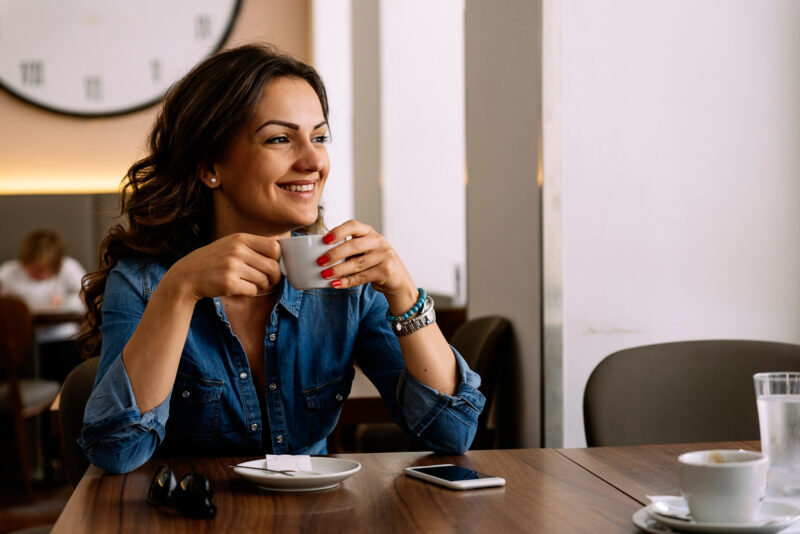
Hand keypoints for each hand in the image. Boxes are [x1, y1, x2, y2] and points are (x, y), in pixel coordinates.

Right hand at [165, 233, 281, 300]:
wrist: (187, 275)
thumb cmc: (214, 260)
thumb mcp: (231, 243)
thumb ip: (254, 242)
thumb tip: (279, 239)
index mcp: (240, 238)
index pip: (274, 247)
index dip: (278, 259)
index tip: (272, 265)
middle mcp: (237, 250)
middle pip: (272, 266)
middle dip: (274, 277)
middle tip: (268, 281)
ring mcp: (232, 267)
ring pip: (263, 280)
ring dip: (261, 286)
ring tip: (250, 283)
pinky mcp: (228, 283)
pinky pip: (253, 291)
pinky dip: (250, 292)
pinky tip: (240, 288)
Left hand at [317, 220, 417, 310]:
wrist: (397, 278)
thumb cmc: (373, 262)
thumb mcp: (364, 249)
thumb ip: (348, 248)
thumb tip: (320, 254)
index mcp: (369, 232)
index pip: (353, 226)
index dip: (338, 231)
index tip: (324, 240)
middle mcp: (378, 241)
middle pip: (354, 246)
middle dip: (334, 254)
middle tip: (320, 261)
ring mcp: (384, 256)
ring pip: (357, 263)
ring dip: (338, 270)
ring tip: (325, 275)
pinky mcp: (385, 271)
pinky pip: (362, 277)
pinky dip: (347, 281)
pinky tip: (335, 284)